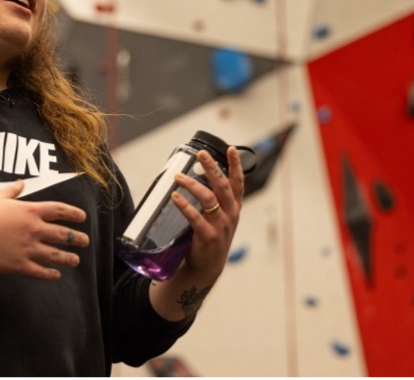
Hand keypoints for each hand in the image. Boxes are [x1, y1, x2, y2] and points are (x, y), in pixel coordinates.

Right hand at [0, 180, 88, 280]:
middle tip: (85, 241)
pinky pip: (40, 271)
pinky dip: (50, 274)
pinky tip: (55, 275)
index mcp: (30, 211)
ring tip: (75, 260)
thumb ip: (13, 190)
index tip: (82, 217)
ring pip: (55, 255)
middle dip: (76, 238)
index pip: (59, 211)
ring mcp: (28, 248)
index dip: (73, 214)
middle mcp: (34, 229)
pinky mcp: (20, 265)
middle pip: (63, 234)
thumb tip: (21, 183)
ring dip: (68, 258)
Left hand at [170, 145, 244, 282]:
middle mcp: (230, 214)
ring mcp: (221, 225)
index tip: (231, 149)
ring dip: (192, 184)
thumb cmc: (212, 236)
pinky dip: (184, 205)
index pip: (238, 182)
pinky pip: (195, 217)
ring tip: (178, 177)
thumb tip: (197, 175)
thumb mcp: (220, 216)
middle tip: (200, 154)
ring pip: (208, 198)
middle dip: (212, 167)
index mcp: (234, 207)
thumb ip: (214, 199)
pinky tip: (175, 197)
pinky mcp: (208, 236)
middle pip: (222, 185)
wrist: (208, 265)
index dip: (236, 165)